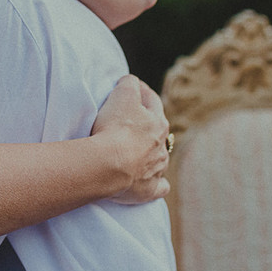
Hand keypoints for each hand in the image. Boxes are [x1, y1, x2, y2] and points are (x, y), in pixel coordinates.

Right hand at [93, 75, 171, 204]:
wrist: (109, 165)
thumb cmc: (115, 128)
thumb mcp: (121, 95)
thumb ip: (129, 84)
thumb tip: (131, 81)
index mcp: (157, 122)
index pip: (152, 101)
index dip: (142, 92)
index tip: (133, 89)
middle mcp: (162, 145)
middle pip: (158, 131)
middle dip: (149, 124)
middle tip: (135, 121)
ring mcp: (157, 168)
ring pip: (160, 158)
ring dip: (152, 154)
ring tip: (139, 153)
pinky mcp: (150, 189)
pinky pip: (160, 186)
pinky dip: (158, 183)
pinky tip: (153, 182)